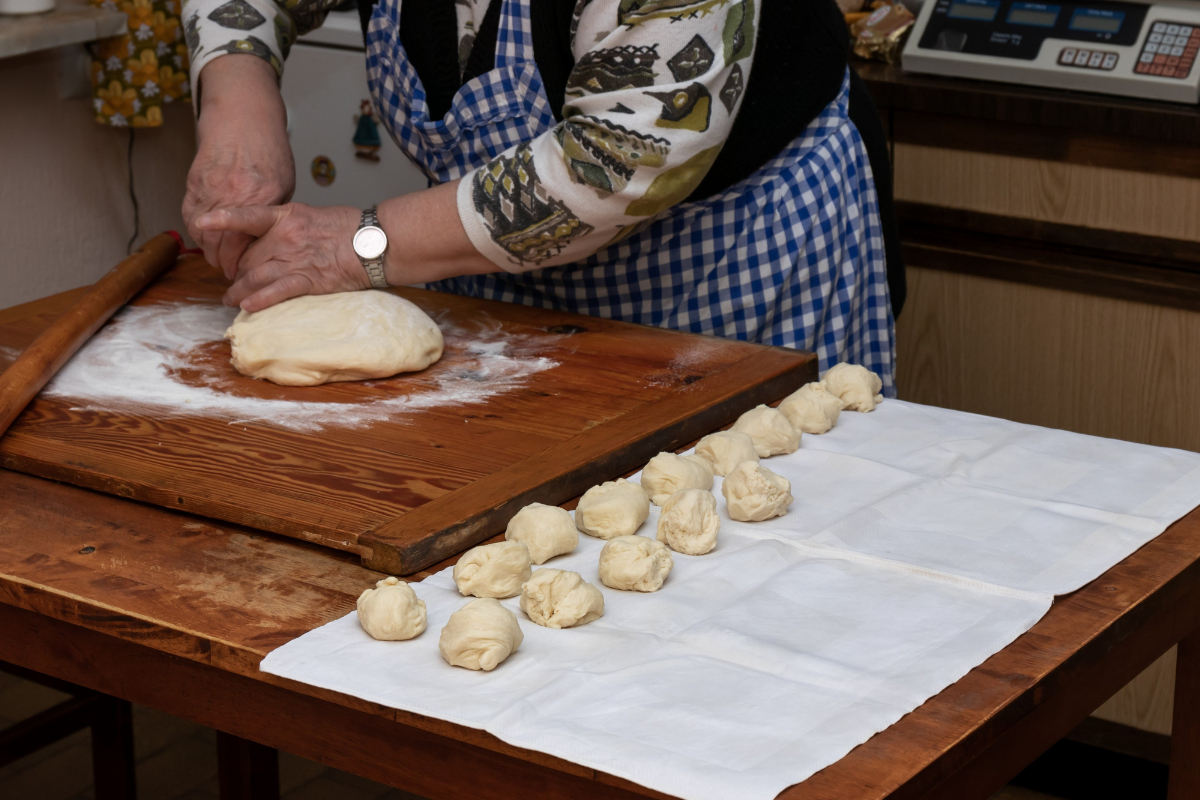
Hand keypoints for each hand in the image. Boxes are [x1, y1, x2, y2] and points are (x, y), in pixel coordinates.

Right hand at [183, 55, 295, 279]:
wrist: (242, 118)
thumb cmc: (268, 151)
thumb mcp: (284, 185)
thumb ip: (273, 214)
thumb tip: (269, 243)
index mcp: (261, 198)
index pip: (244, 245)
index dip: (241, 264)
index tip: (244, 274)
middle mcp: (233, 196)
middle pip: (220, 244)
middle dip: (224, 264)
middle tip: (231, 273)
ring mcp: (210, 189)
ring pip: (202, 234)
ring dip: (208, 251)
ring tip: (218, 259)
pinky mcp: (193, 183)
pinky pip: (190, 216)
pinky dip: (196, 232)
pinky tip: (206, 239)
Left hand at [195, 203, 367, 311]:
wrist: (373, 242)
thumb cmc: (348, 228)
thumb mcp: (311, 215)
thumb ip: (287, 225)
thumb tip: (270, 239)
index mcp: (286, 216)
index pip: (247, 216)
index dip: (222, 219)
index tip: (201, 223)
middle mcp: (286, 237)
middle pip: (248, 256)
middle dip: (237, 271)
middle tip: (230, 280)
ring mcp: (296, 259)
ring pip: (256, 276)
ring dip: (239, 291)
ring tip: (230, 300)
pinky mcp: (309, 280)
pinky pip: (278, 291)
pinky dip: (260, 300)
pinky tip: (248, 307)